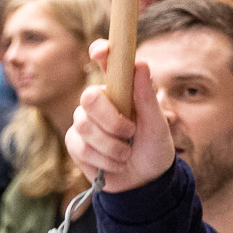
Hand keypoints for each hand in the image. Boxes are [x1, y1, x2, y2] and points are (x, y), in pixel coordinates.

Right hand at [69, 42, 176, 191]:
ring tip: (126, 154)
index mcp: (120, 89)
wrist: (146, 182)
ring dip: (111, 146)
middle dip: (111, 120)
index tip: (102, 51)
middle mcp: (98, 101)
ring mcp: (84, 121)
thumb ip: (146, 96)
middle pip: (89, 97)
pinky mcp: (75, 143)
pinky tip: (116, 164)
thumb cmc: (153, 147)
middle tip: (130, 134)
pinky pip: (81, 147)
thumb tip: (141, 63)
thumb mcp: (157, 124)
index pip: (105, 62)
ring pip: (85, 126)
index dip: (101, 52)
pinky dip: (103, 160)